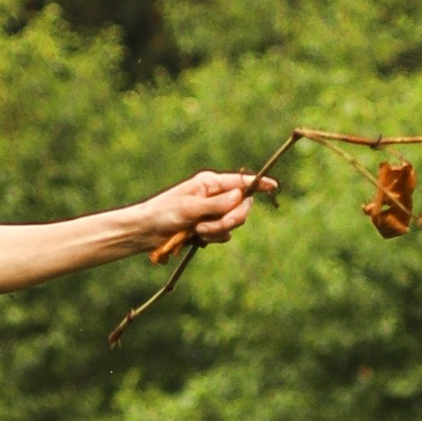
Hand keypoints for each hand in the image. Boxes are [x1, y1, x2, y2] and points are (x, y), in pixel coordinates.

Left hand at [137, 168, 271, 262]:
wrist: (147, 231)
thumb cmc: (164, 213)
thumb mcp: (190, 207)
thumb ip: (217, 204)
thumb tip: (240, 197)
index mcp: (210, 183)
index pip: (241, 182)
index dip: (258, 184)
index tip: (273, 186)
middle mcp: (215, 196)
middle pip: (242, 206)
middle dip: (231, 219)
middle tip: (209, 227)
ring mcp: (213, 213)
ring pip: (233, 223)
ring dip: (218, 230)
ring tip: (197, 231)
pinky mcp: (209, 228)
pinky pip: (223, 236)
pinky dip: (213, 238)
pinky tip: (196, 238)